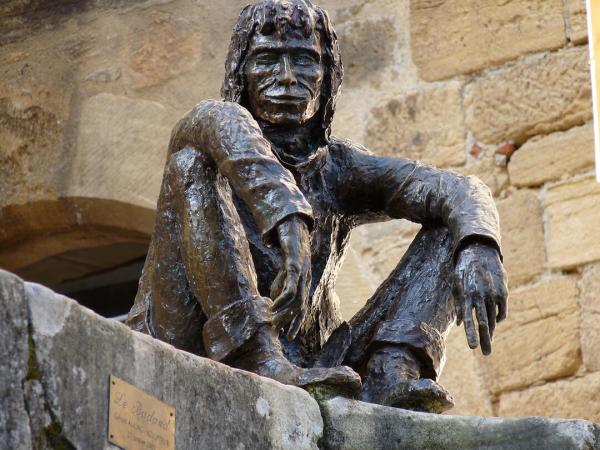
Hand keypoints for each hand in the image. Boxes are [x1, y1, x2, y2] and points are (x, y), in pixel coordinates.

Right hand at [270, 215, 311, 340]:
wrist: (294, 229)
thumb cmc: (290, 253)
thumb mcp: (284, 274)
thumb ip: (281, 288)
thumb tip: (274, 304)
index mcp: (304, 284)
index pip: (302, 308)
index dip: (297, 323)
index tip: (289, 337)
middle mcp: (306, 281)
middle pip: (302, 307)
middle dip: (293, 323)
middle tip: (283, 335)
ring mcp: (302, 274)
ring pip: (297, 300)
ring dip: (286, 313)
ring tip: (274, 322)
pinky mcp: (295, 267)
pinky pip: (291, 286)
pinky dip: (283, 299)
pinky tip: (273, 306)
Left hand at [453, 242, 507, 354]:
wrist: (480, 251)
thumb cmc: (464, 270)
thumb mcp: (456, 285)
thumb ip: (458, 305)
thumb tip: (458, 324)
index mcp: (466, 295)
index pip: (468, 319)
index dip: (471, 334)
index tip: (473, 347)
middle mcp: (480, 296)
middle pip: (484, 323)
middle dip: (485, 339)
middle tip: (486, 353)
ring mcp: (493, 294)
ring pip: (494, 319)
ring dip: (491, 332)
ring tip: (487, 343)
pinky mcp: (503, 292)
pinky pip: (501, 311)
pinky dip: (498, 318)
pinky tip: (494, 322)